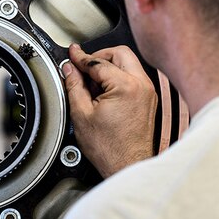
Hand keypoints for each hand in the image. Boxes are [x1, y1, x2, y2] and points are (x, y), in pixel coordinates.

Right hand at [63, 44, 157, 177]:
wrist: (127, 165)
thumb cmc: (109, 148)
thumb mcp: (81, 114)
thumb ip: (74, 86)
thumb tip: (70, 70)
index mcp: (125, 86)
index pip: (99, 62)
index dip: (81, 58)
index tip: (72, 54)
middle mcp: (141, 85)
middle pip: (120, 53)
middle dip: (98, 56)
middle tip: (82, 65)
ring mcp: (148, 92)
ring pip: (128, 63)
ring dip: (108, 66)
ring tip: (91, 84)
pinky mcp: (148, 99)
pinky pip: (132, 77)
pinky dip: (117, 77)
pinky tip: (103, 92)